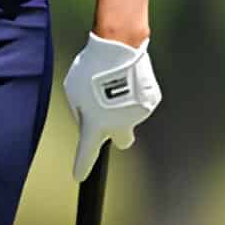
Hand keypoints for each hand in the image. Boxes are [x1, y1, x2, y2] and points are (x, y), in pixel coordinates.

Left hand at [63, 32, 160, 181]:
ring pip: (130, 117)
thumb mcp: (72, 91)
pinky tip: (127, 79)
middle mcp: (120, 125)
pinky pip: (140, 103)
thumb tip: (86, 118)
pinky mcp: (151, 102)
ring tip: (114, 83)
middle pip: (121, 141)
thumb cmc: (92, 67)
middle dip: (115, 134)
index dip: (82, 166)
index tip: (80, 176)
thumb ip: (78, 111)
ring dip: (123, 106)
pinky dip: (134, 95)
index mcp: (96, 125)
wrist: (120, 49)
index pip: (87, 153)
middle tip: (108, 118)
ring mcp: (138, 115)